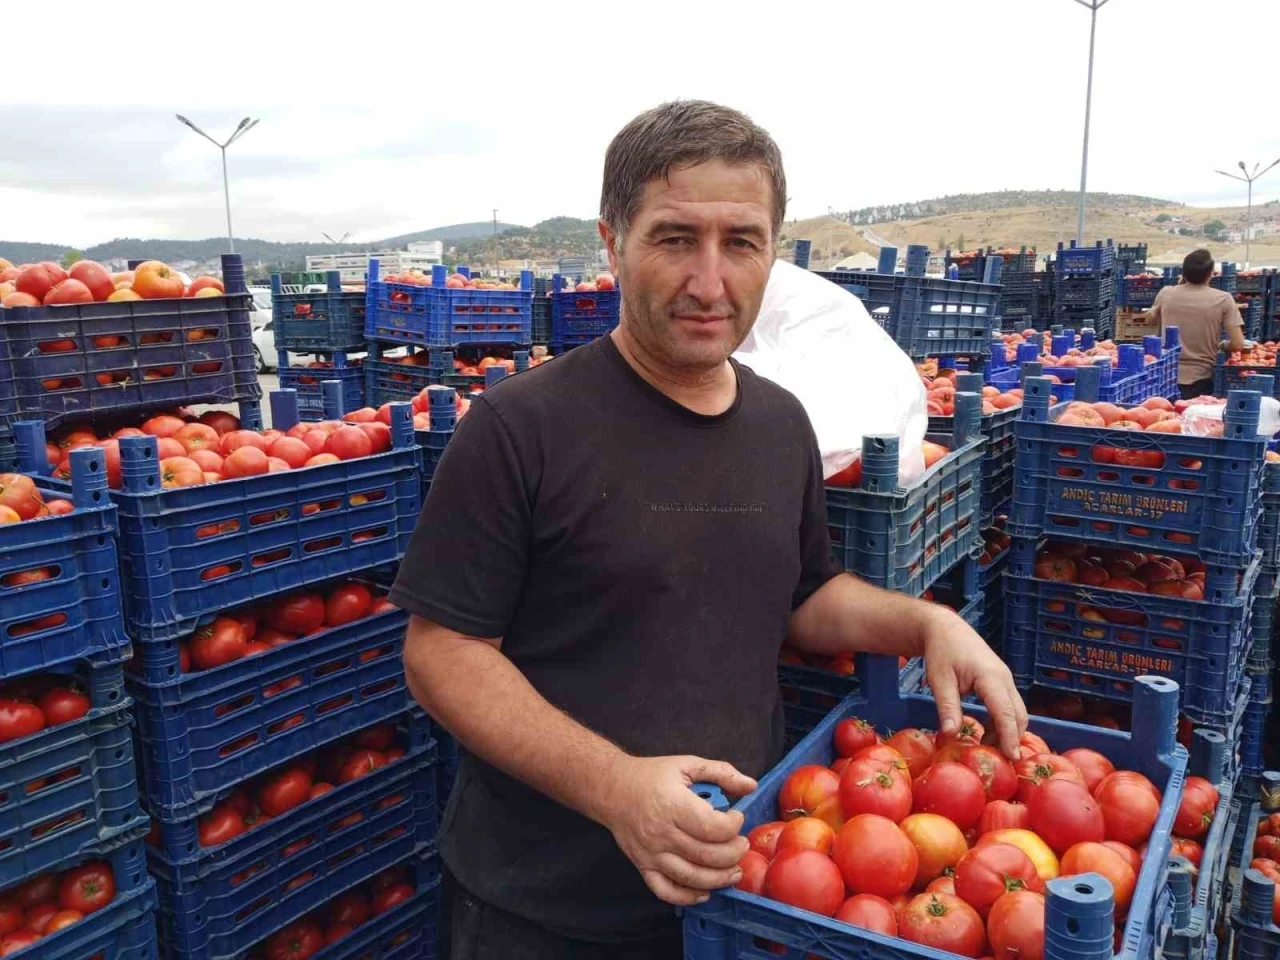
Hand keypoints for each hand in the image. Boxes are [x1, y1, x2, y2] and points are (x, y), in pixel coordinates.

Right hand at [599, 754, 756, 906]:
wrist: (612, 788)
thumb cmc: (651, 775)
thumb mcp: (686, 764)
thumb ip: (721, 772)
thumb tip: (750, 786)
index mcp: (674, 805)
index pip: (713, 827)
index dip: (733, 826)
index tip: (737, 817)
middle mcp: (662, 833)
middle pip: (707, 855)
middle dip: (733, 853)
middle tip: (741, 844)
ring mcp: (652, 854)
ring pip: (692, 877)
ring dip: (720, 879)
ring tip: (734, 870)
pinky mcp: (643, 866)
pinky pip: (666, 891)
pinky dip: (688, 897)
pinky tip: (705, 891)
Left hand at [920, 606, 1026, 759]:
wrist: (946, 629)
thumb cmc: (941, 652)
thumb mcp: (939, 679)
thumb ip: (948, 706)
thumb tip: (951, 735)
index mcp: (991, 677)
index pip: (1006, 712)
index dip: (1009, 737)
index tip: (1012, 758)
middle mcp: (1004, 679)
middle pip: (1018, 715)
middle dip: (1013, 739)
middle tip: (1001, 763)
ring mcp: (1005, 680)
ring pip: (1017, 712)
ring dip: (1008, 732)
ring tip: (989, 751)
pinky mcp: (1001, 682)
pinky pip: (1009, 706)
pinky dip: (1003, 723)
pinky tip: (987, 735)